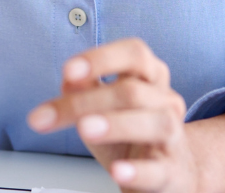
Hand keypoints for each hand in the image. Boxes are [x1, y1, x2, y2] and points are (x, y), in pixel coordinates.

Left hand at [26, 38, 200, 192]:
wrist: (168, 171)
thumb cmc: (130, 134)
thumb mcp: (102, 107)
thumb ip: (85, 88)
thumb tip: (70, 78)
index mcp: (150, 77)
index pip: (134, 53)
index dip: (101, 58)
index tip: (68, 70)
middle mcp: (165, 101)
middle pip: (132, 91)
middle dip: (86, 101)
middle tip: (52, 114)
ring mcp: (172, 137)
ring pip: (156, 123)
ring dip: (116, 124)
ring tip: (85, 129)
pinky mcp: (172, 172)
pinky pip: (158, 169)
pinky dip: (136, 170)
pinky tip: (117, 171)